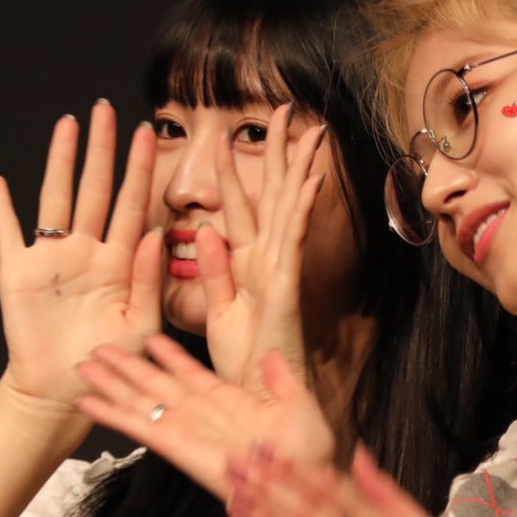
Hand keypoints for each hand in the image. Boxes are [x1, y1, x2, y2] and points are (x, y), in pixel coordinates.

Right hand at [0, 102, 162, 408]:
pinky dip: (1, 208)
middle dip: (102, 149)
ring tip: (68, 125)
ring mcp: (52, 258)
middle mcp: (87, 251)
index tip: (148, 133)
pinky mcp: (18, 272)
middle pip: (96, 189)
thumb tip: (152, 234)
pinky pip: (7, 233)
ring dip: (60, 161)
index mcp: (120, 262)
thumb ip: (148, 280)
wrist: (64, 393)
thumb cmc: (110, 364)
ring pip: (57, 198)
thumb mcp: (143, 325)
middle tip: (107, 109)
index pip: (132, 204)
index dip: (138, 169)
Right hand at [77, 341, 334, 502]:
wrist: (295, 489)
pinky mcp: (173, 445)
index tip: (150, 338)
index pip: (192, 373)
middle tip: (99, 348)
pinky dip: (110, 414)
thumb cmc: (303, 458)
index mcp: (230, 403)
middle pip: (155, 383)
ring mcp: (184, 429)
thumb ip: (282, 380)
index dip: (170, 355)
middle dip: (127, 367)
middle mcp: (201, 415)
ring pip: (140, 400)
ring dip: (110, 384)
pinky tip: (87, 402)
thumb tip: (272, 356)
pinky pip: (137, 426)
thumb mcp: (299, 406)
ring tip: (83, 366)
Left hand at [198, 103, 327, 386]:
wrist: (257, 403)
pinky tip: (310, 180)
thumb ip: (214, 271)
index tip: (228, 135)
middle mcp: (266, 263)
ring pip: (288, 209)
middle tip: (285, 112)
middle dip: (278, 154)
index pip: (240, 208)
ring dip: (298, 168)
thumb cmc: (241, 366)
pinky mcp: (284, 288)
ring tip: (308, 130)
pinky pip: (291, 242)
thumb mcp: (217, 311)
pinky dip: (300, 210)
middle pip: (272, 197)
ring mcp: (278, 273)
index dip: (234, 171)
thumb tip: (206, 230)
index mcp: (246, 266)